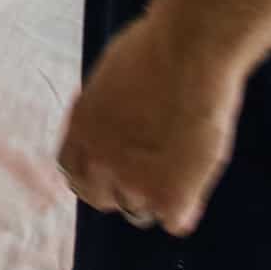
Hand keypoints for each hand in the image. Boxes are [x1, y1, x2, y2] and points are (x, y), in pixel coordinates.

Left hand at [55, 13, 243, 236]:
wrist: (190, 51)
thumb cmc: (156, 47)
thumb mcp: (110, 79)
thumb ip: (106, 114)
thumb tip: (114, 125)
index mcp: (81, 130)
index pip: (73, 171)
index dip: (95, 172)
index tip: (112, 169)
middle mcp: (99, 162)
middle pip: (103, 197)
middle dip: (122, 188)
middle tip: (151, 173)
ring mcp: (135, 183)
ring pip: (141, 211)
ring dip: (157, 195)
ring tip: (181, 164)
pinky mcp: (170, 197)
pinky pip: (176, 222)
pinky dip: (187, 206)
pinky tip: (197, 179)